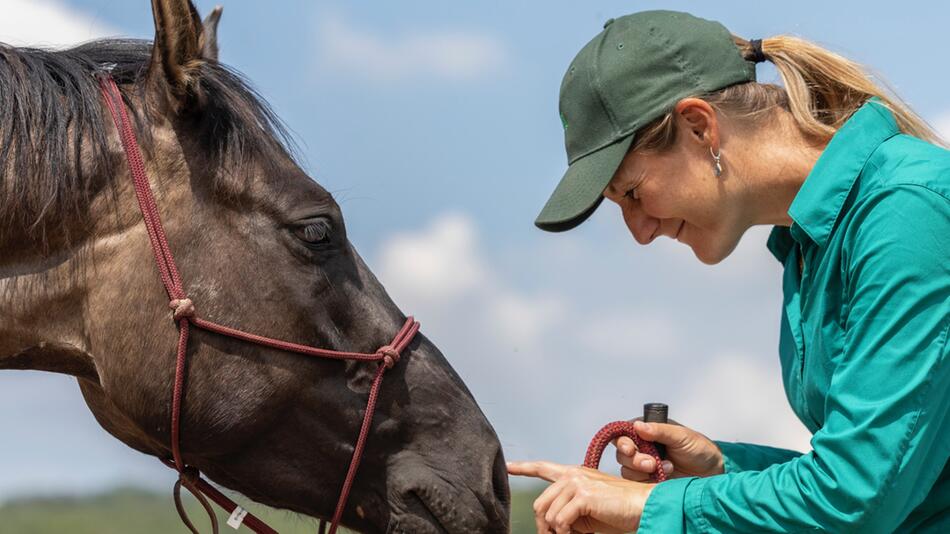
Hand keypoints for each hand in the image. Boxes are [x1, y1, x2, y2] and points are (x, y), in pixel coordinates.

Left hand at [507, 460, 652, 532]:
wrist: (643, 506)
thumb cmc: (619, 511)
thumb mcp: (588, 509)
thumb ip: (568, 509)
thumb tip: (550, 525)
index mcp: (574, 474)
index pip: (543, 468)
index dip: (524, 467)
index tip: (509, 466)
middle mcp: (573, 475)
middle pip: (540, 503)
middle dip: (543, 527)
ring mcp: (577, 483)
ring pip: (548, 514)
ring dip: (556, 533)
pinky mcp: (583, 495)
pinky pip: (560, 521)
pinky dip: (565, 533)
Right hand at [614, 419, 723, 480]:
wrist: (712, 473)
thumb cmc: (699, 449)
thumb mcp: (681, 436)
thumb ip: (659, 430)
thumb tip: (638, 425)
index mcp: (647, 432)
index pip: (624, 434)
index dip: (623, 442)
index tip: (630, 449)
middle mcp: (642, 447)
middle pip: (622, 454)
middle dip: (635, 459)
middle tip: (651, 463)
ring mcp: (644, 465)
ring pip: (627, 469)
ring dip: (642, 471)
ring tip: (666, 468)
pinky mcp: (648, 481)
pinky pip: (635, 483)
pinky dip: (646, 481)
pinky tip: (663, 477)